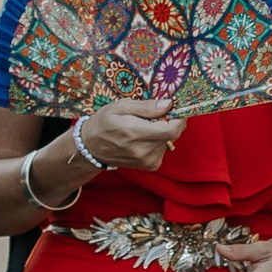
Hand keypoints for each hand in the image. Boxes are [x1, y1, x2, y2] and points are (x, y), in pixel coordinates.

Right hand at [73, 99, 189, 176]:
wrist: (92, 147)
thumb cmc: (105, 122)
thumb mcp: (121, 107)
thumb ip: (146, 107)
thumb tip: (168, 104)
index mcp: (135, 133)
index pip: (172, 130)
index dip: (180, 117)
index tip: (176, 107)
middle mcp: (144, 151)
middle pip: (173, 134)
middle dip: (171, 121)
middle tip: (158, 113)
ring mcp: (148, 161)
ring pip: (169, 141)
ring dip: (163, 131)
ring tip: (145, 126)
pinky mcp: (150, 166)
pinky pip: (164, 148)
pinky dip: (159, 140)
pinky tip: (145, 137)